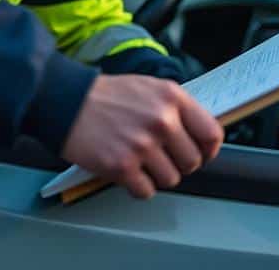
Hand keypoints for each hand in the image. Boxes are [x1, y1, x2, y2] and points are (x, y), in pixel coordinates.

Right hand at [61, 74, 222, 198]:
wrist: (67, 101)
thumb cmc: (106, 96)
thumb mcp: (149, 88)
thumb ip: (176, 108)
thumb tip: (198, 135)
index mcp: (172, 98)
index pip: (212, 133)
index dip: (208, 150)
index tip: (200, 153)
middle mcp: (161, 120)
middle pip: (192, 162)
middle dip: (178, 164)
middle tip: (161, 158)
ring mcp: (142, 144)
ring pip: (170, 180)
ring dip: (156, 176)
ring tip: (140, 162)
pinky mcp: (122, 166)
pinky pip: (146, 191)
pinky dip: (137, 186)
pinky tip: (127, 171)